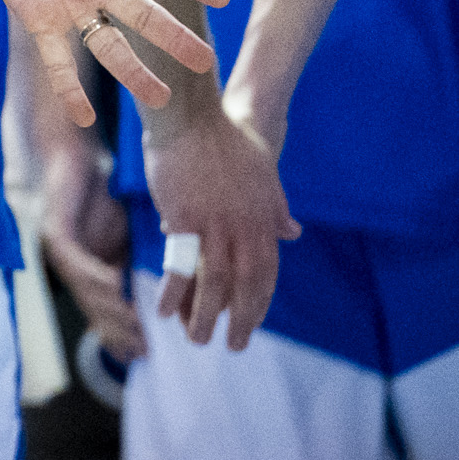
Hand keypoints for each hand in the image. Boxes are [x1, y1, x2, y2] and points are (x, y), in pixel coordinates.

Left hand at [0, 0, 228, 124]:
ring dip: (133, 71)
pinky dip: (69, 87)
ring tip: (161, 101)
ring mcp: (72, 2)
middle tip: (206, 63)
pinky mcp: (39, 17)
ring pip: (109, 43)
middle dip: (172, 38)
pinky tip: (83, 119)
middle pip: (143, 14)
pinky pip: (57, 58)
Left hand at [39, 142, 145, 361]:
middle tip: (146, 351)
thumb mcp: (124, 231)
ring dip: (110, 312)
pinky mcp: (53, 231)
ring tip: (135, 328)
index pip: (107, 311)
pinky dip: (95, 276)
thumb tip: (179, 284)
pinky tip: (115, 287)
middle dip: (119, 333)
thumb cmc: (96, 192)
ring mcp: (59, 252)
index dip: (125, 333)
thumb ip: (139, 258)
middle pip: (95, 310)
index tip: (149, 353)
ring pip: (86, 292)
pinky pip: (75, 262)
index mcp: (90, 269)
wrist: (66, 155)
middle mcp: (72, 267)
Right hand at [142, 102, 299, 348]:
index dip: (258, 303)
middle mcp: (247, 227)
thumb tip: (293, 232)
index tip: (250, 323)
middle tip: (231, 345)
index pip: (267, 272)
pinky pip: (180, 266)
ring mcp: (217, 225)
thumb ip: (276, 206)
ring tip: (198, 339)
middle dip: (240, 321)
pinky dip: (174, 293)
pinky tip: (165, 311)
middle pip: (246, 286)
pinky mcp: (185, 220)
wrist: (191, 114)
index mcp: (266, 218)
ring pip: (214, 284)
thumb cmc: (223, 137)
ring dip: (206, 317)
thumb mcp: (262, 171)